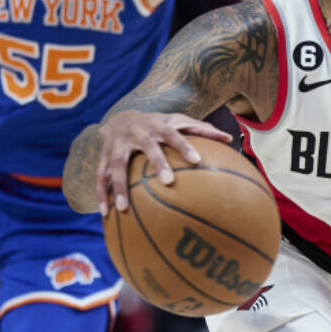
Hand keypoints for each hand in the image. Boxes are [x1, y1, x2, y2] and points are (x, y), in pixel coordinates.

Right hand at [94, 110, 231, 214]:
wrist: (119, 117)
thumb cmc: (157, 123)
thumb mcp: (177, 121)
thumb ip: (202, 129)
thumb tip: (230, 139)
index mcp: (158, 127)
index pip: (174, 136)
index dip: (185, 146)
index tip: (197, 161)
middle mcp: (137, 134)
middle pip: (148, 148)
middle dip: (157, 163)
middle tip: (168, 182)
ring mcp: (117, 146)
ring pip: (116, 166)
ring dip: (119, 187)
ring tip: (123, 209)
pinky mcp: (103, 158)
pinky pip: (100, 178)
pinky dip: (102, 195)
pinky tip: (106, 214)